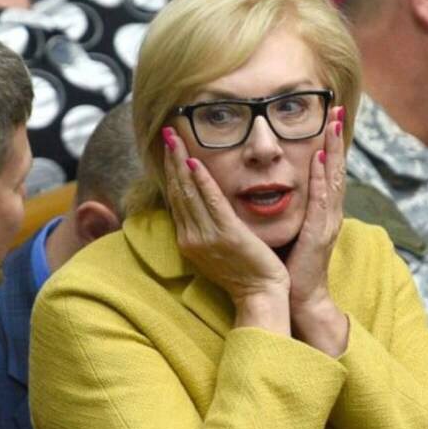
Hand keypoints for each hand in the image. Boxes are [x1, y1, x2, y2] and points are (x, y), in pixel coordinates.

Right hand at [162, 127, 289, 333]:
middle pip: (178, 191)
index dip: (171, 171)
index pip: (177, 199)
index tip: (169, 148)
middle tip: (167, 132)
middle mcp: (191, 237)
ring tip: (175, 138)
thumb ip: (209, 227)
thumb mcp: (219, 250)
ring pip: (189, 192)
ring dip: (181, 162)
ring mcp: (207, 236)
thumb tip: (205, 205)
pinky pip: (211, 202)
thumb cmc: (245, 274)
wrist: (260, 296)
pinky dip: (201, 181)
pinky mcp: (226, 234)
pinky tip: (194, 161)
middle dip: (171, 160)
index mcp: (189, 240)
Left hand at [285, 107, 349, 356]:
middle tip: (338, 109)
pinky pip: (320, 201)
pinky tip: (319, 159)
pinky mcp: (318, 233)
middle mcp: (328, 213)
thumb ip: (287, 208)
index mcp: (321, 212)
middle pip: (334, 168)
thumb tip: (268, 188)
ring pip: (332, 179)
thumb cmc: (290, 266)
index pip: (326, 171)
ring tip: (334, 124)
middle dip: (336, 138)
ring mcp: (326, 222)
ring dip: (334, 150)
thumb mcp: (289, 230)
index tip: (329, 118)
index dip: (329, 144)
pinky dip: (321, 178)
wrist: (299, 297)